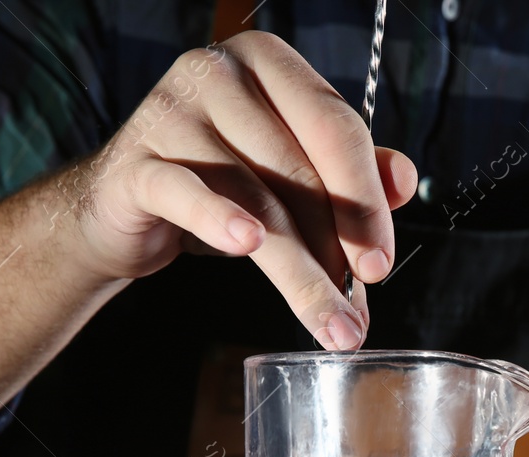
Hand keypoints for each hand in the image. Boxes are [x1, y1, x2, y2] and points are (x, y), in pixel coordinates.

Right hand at [61, 32, 416, 349]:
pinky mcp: (134, 162)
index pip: (336, 128)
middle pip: (298, 167)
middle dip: (334, 247)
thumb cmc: (220, 180)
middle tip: (354, 310)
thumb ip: (349, 170)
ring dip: (296, 269)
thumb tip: (403, 181)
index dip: (365, 201)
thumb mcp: (291, 170)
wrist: (125, 203)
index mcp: (269, 63)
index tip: (379, 265)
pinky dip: (218, 219)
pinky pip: (186, 193)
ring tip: (323, 319)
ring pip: (254, 196)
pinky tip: (245, 245)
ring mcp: (171, 112)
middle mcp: (218, 73)